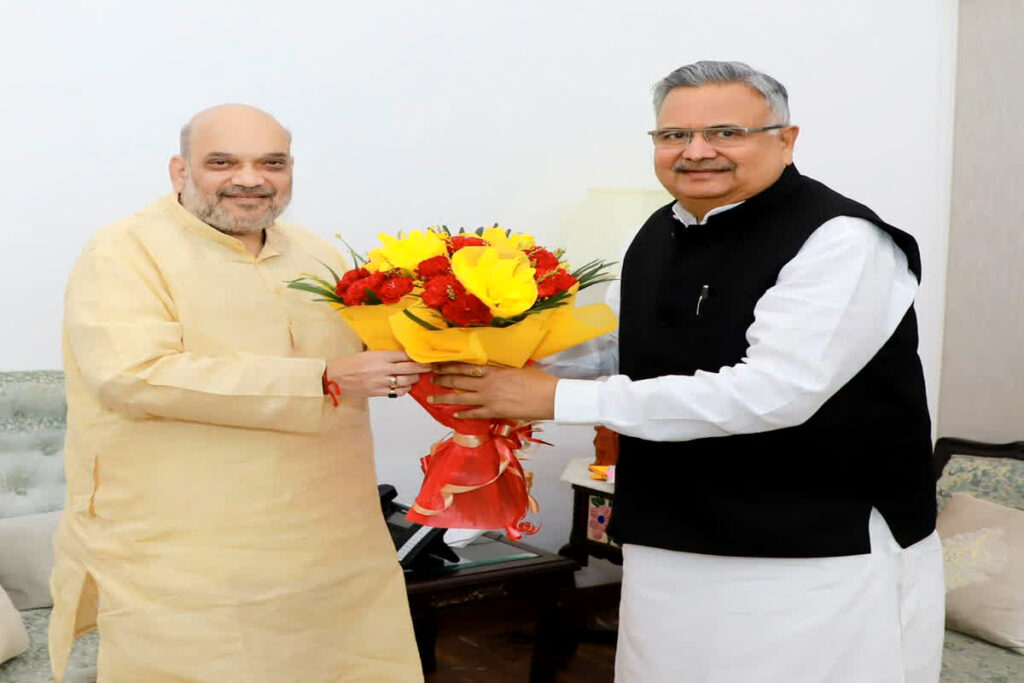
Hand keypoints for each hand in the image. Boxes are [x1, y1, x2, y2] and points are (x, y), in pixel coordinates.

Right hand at [325, 351, 430, 397]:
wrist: (335, 377)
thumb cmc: (349, 363)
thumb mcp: (367, 353)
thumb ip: (384, 355)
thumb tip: (400, 355)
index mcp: (379, 356)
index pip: (403, 355)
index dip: (416, 357)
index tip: (423, 357)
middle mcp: (382, 369)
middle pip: (408, 368)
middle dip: (421, 368)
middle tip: (428, 367)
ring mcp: (380, 382)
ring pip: (405, 382)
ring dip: (413, 380)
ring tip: (416, 377)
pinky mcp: (377, 392)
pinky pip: (396, 392)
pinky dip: (404, 390)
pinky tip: (405, 387)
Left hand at [429, 363, 557, 419]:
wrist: (549, 396)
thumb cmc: (538, 381)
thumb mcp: (518, 368)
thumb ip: (502, 369)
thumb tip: (494, 369)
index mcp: (493, 369)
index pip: (465, 366)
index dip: (449, 365)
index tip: (438, 364)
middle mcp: (487, 382)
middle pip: (458, 380)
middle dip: (442, 379)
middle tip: (430, 378)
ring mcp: (489, 398)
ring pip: (461, 397)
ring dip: (444, 397)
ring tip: (432, 397)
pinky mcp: (495, 411)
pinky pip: (474, 413)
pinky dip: (463, 414)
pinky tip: (454, 414)